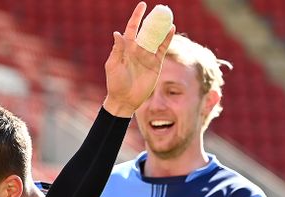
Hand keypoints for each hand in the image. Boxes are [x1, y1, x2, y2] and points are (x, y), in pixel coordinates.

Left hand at [102, 2, 174, 116]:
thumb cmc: (115, 83)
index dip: (136, 17)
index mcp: (126, 48)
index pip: (132, 28)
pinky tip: (171, 29)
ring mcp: (147, 56)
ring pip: (156, 38)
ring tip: (167, 16)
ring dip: (161, 27)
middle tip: (159, 8)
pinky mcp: (155, 64)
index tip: (142, 5)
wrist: (125, 100)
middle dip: (151, 19)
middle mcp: (137, 50)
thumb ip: (117, 50)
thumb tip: (117, 33)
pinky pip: (162, 49)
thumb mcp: (113, 66)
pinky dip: (167, 39)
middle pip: (146, 31)